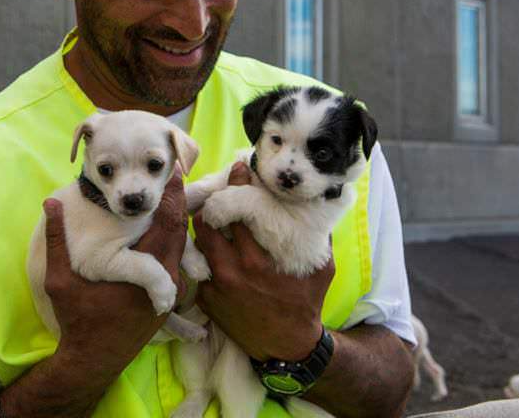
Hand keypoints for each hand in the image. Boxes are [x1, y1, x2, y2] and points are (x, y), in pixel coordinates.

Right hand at [42, 170, 188, 375]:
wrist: (94, 361)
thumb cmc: (78, 320)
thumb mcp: (60, 281)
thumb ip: (57, 241)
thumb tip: (51, 203)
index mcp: (146, 270)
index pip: (169, 222)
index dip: (172, 194)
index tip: (170, 170)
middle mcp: (167, 279)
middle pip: (181, 230)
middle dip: (176, 201)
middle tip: (169, 175)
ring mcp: (171, 291)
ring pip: (181, 246)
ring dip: (175, 221)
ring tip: (166, 195)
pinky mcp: (168, 299)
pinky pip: (176, 262)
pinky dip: (172, 241)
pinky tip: (161, 228)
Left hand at [194, 162, 332, 361]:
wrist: (287, 347)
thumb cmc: (306, 303)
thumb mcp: (321, 268)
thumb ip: (317, 235)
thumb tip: (316, 203)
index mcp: (257, 261)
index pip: (237, 211)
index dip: (236, 186)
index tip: (237, 170)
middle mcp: (231, 272)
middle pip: (206, 224)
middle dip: (212, 205)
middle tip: (219, 194)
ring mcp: (215, 287)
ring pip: (197, 244)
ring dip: (205, 229)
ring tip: (213, 216)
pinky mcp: (206, 300)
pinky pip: (199, 268)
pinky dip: (205, 256)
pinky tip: (213, 248)